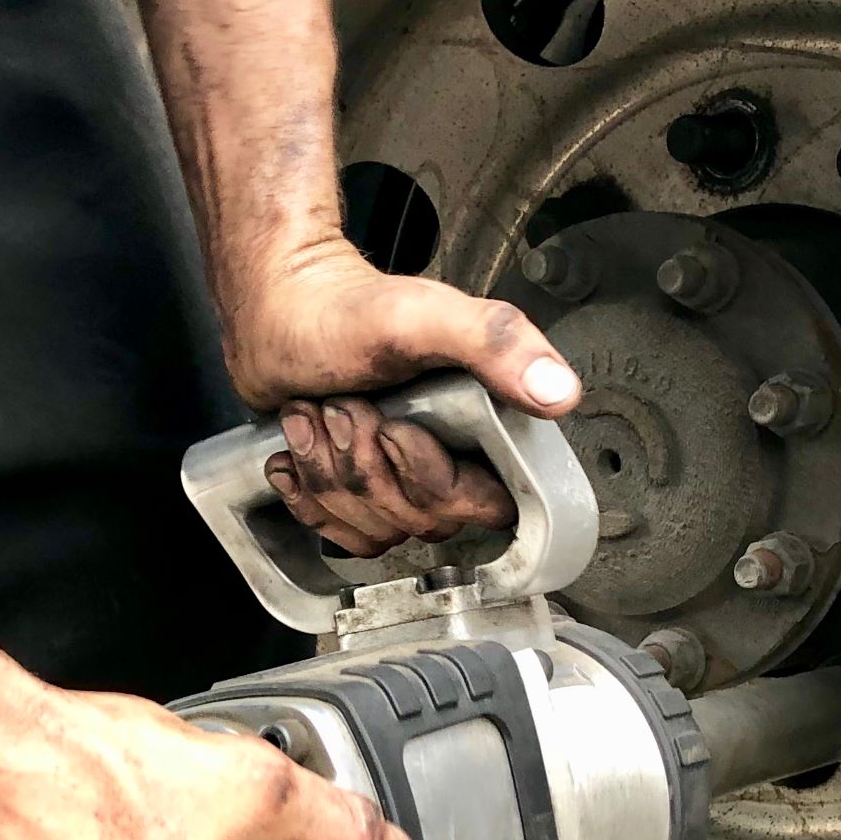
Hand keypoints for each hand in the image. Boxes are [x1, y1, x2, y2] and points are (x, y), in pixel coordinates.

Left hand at [224, 244, 582, 551]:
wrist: (280, 308)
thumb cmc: (343, 309)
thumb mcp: (423, 317)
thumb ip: (496, 343)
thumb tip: (560, 393)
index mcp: (483, 427)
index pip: (482, 505)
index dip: (427, 475)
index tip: (392, 425)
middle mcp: (446, 460)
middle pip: (417, 519)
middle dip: (365, 462)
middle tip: (345, 404)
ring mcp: (396, 481)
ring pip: (372, 528)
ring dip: (328, 471)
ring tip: (320, 415)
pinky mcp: (354, 493)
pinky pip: (338, 531)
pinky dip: (304, 491)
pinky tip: (300, 448)